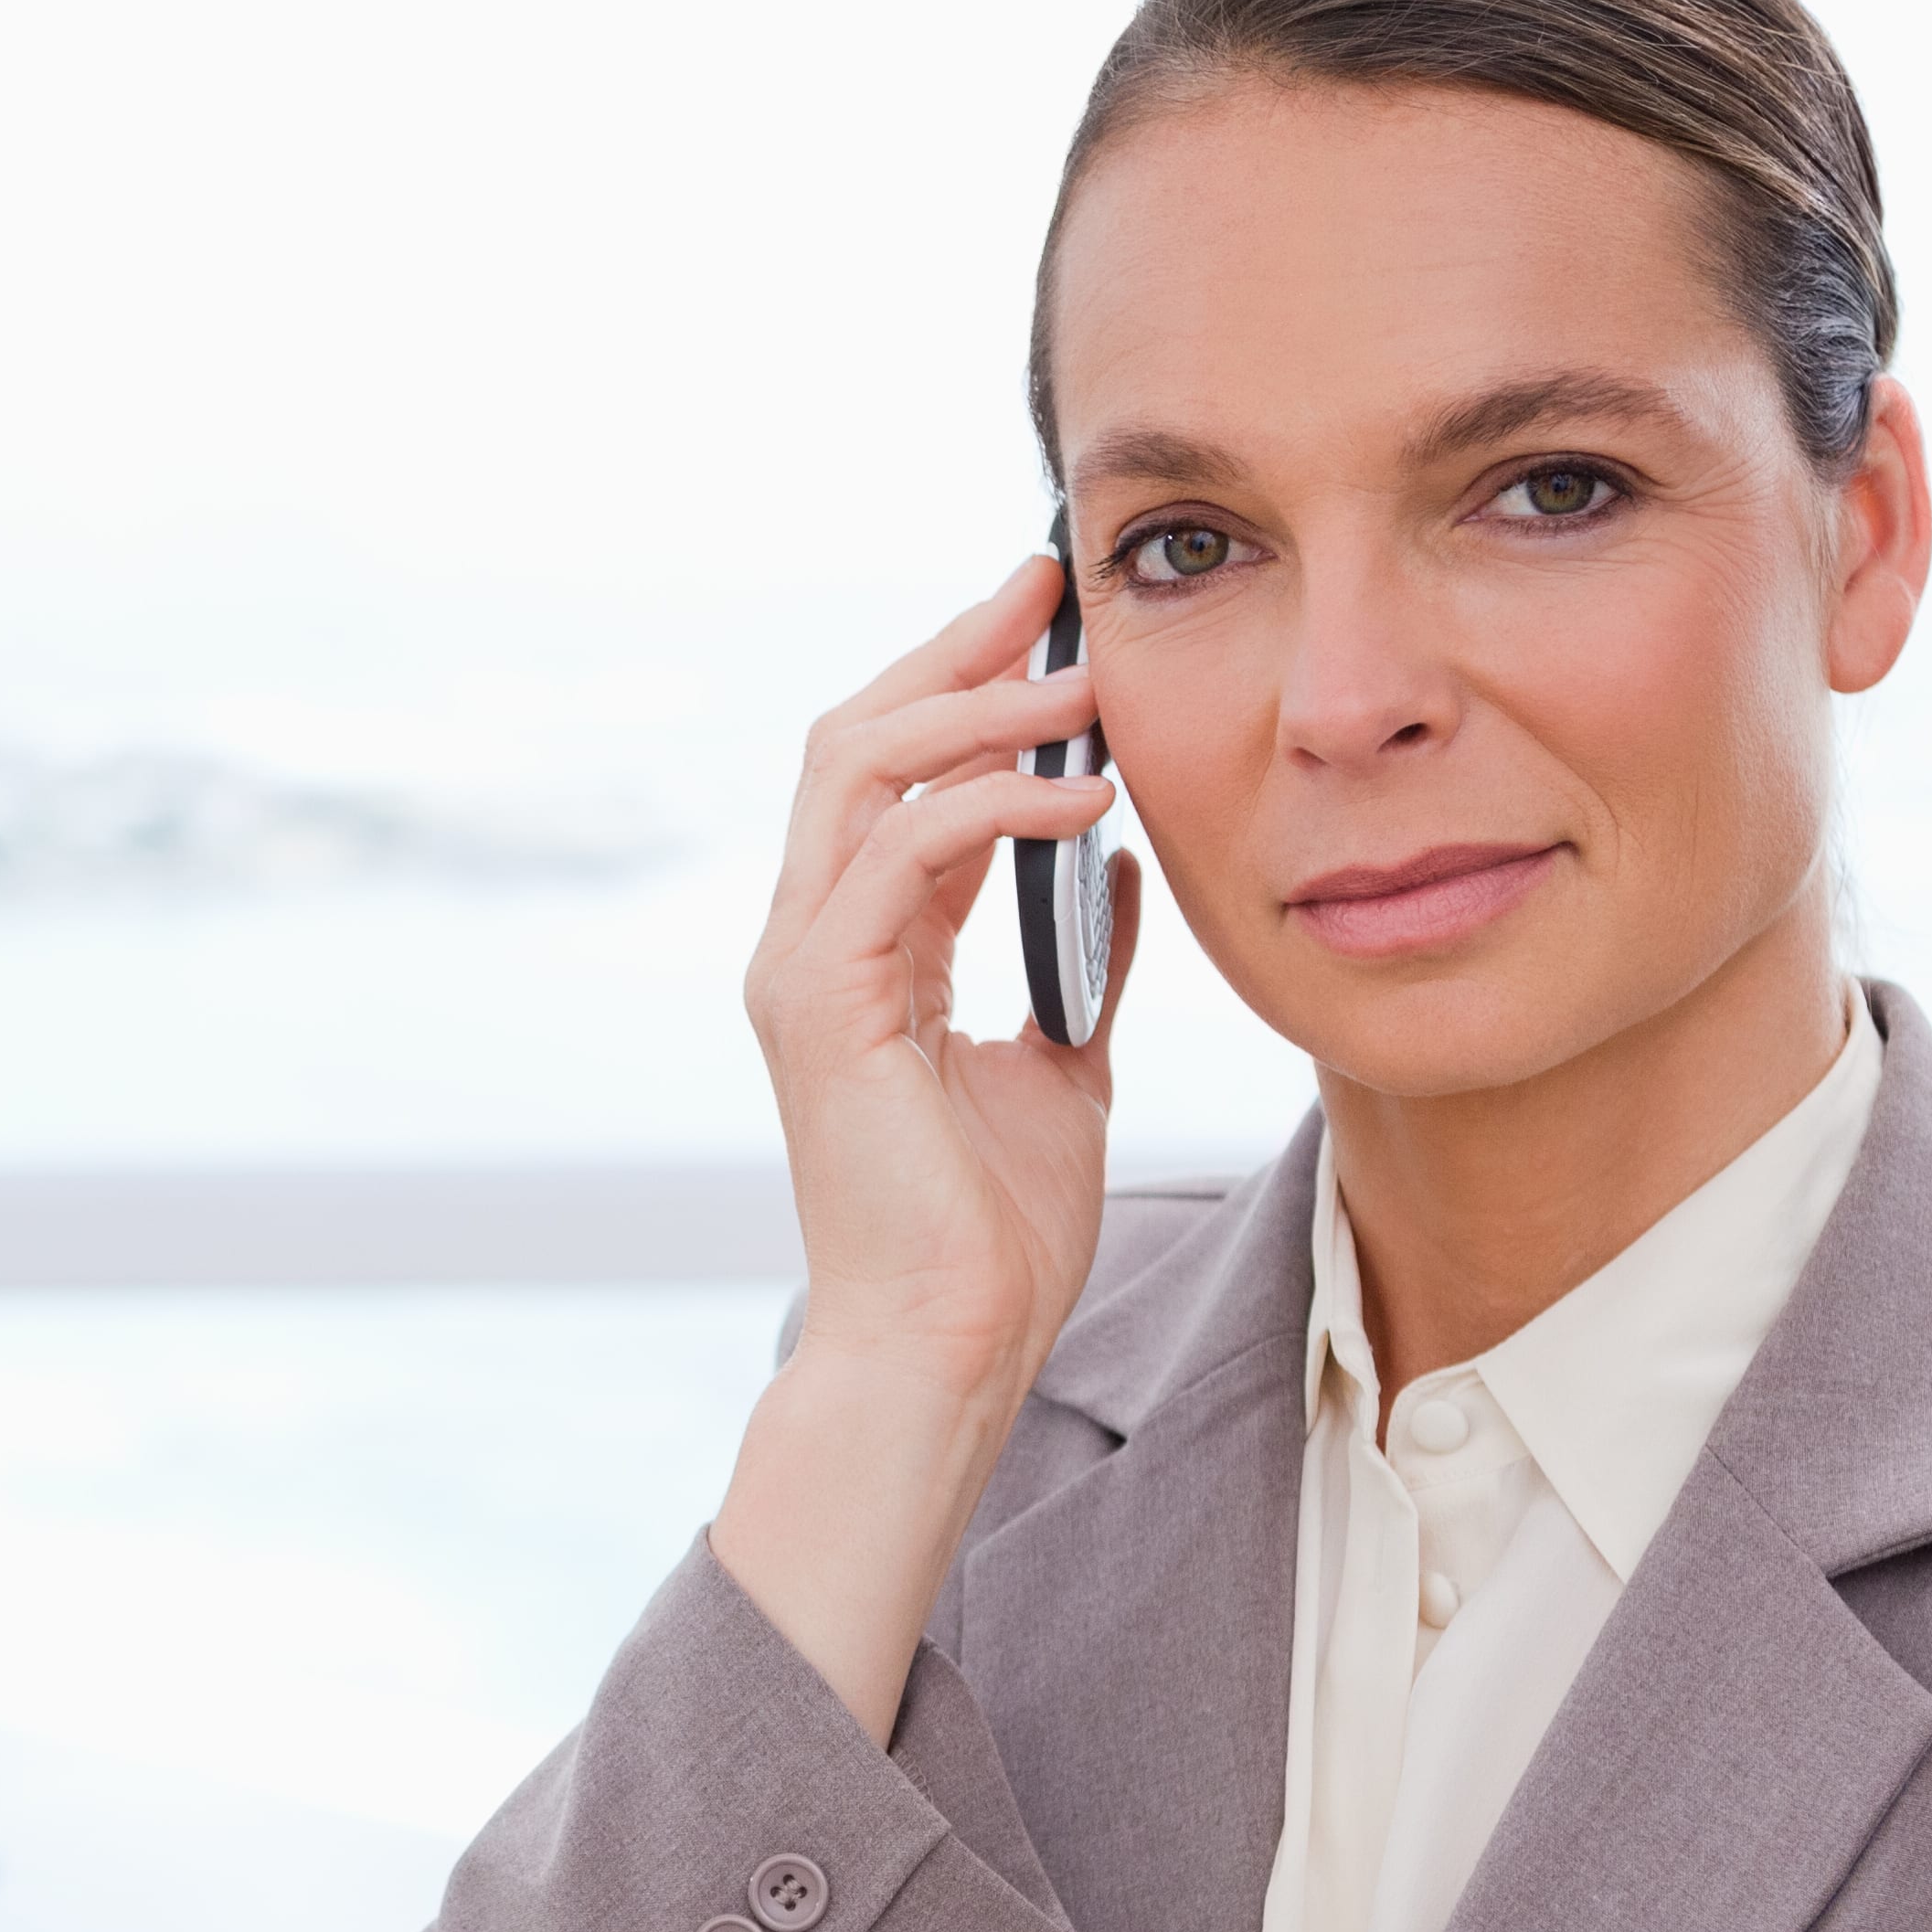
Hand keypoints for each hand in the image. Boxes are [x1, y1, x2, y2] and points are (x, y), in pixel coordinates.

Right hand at [708, 559, 1142, 1734]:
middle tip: (1048, 584)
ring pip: (857, 766)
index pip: (891, 767)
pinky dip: (989, 804)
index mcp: (859, 950)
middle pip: (853, 731)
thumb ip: (1082, 958)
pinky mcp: (824, 1004)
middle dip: (954, 647)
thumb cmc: (995, 1235)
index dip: (963, 677)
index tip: (1050, 614)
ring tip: (1079, 678)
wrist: (950, 1347)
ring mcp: (804, 967)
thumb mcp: (1066, 1062)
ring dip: (973, 705)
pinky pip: (899, 854)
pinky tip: (1080, 796)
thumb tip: (1128, 864)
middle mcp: (811, 939)